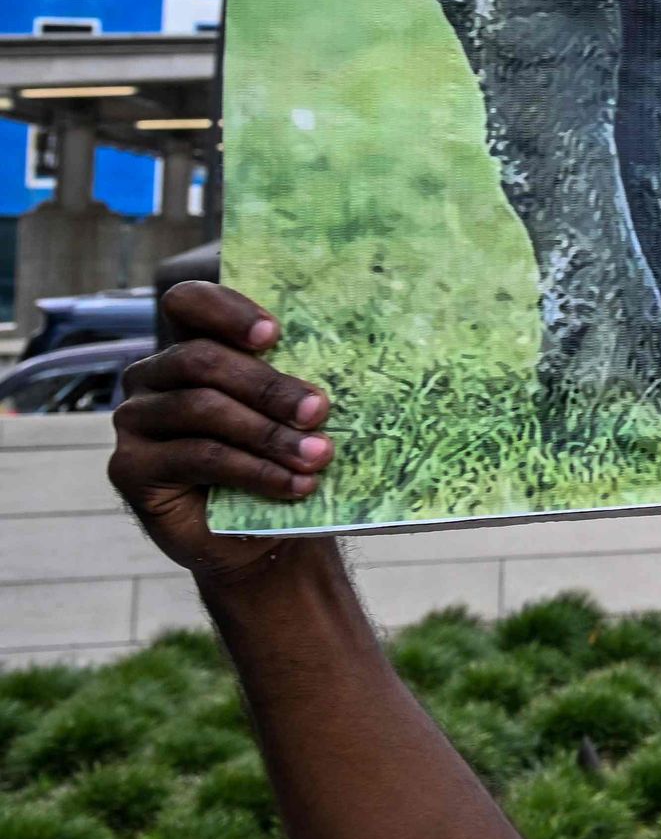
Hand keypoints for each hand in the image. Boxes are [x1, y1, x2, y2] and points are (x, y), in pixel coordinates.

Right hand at [107, 283, 330, 582]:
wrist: (257, 536)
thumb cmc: (280, 460)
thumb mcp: (292, 413)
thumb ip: (297, 378)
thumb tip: (353, 349)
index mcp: (190, 347)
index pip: (187, 303)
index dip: (226, 310)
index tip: (275, 334)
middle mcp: (153, 377)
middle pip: (200, 359)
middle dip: (268, 385)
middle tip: (319, 409)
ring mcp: (135, 420)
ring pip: (202, 408)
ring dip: (269, 433)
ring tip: (319, 455)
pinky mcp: (130, 467)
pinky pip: (198, 456)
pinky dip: (255, 470)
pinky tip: (296, 485)